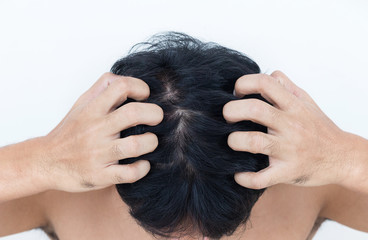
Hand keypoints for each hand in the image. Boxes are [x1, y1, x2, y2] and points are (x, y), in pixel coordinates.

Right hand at [40, 72, 162, 191]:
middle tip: (156, 119)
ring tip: (150, 142)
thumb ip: (102, 88)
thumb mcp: (81, 104)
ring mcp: (98, 154)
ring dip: (151, 142)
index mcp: (92, 109)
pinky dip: (142, 168)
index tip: (145, 96)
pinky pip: (129, 173)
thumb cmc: (69, 132)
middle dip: (154, 114)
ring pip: (135, 145)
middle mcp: (95, 129)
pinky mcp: (100, 176)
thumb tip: (126, 79)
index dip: (141, 87)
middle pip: (134, 113)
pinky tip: (143, 164)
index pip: (121, 86)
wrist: (46, 162)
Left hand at [223, 71, 366, 189]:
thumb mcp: (307, 103)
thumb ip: (287, 87)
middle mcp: (291, 125)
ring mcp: (289, 150)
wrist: (343, 158)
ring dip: (234, 141)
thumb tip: (270, 74)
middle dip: (231, 111)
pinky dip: (244, 178)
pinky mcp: (287, 172)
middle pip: (254, 110)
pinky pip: (260, 178)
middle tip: (227, 117)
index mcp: (294, 106)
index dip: (244, 83)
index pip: (265, 83)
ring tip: (233, 141)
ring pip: (254, 142)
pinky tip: (238, 174)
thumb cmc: (320, 129)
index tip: (237, 93)